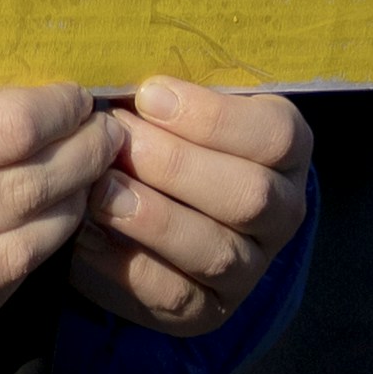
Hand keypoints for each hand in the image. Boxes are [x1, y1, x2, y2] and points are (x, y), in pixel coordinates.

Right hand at [0, 88, 122, 366]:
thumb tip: (1, 60)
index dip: (53, 109)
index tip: (74, 94)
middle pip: (20, 192)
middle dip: (79, 158)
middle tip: (104, 134)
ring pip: (19, 253)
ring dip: (68, 212)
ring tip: (86, 180)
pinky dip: (29, 263)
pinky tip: (41, 231)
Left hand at [66, 77, 310, 335]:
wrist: (155, 194)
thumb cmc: (163, 124)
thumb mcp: (174, 96)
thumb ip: (162, 86)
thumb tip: (117, 65)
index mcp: (284, 147)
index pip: (275, 135)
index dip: (212, 116)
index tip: (148, 94)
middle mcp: (281, 212)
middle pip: (248, 196)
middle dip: (175, 166)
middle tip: (117, 141)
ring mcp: (249, 267)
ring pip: (215, 251)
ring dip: (152, 217)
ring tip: (99, 188)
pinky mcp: (208, 309)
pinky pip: (175, 297)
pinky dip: (126, 266)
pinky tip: (88, 234)